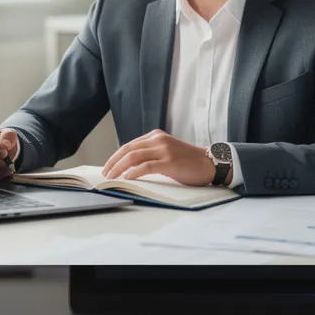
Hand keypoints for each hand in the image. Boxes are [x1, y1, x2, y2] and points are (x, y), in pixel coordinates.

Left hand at [101, 130, 215, 186]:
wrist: (209, 164)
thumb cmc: (188, 162)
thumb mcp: (167, 151)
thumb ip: (150, 153)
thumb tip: (127, 166)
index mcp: (156, 136)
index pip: (129, 145)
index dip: (115, 156)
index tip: (108, 167)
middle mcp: (159, 140)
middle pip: (128, 149)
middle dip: (113, 162)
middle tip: (105, 174)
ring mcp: (164, 150)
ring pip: (133, 157)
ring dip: (118, 168)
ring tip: (112, 178)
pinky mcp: (169, 162)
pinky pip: (145, 166)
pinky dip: (132, 173)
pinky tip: (126, 178)